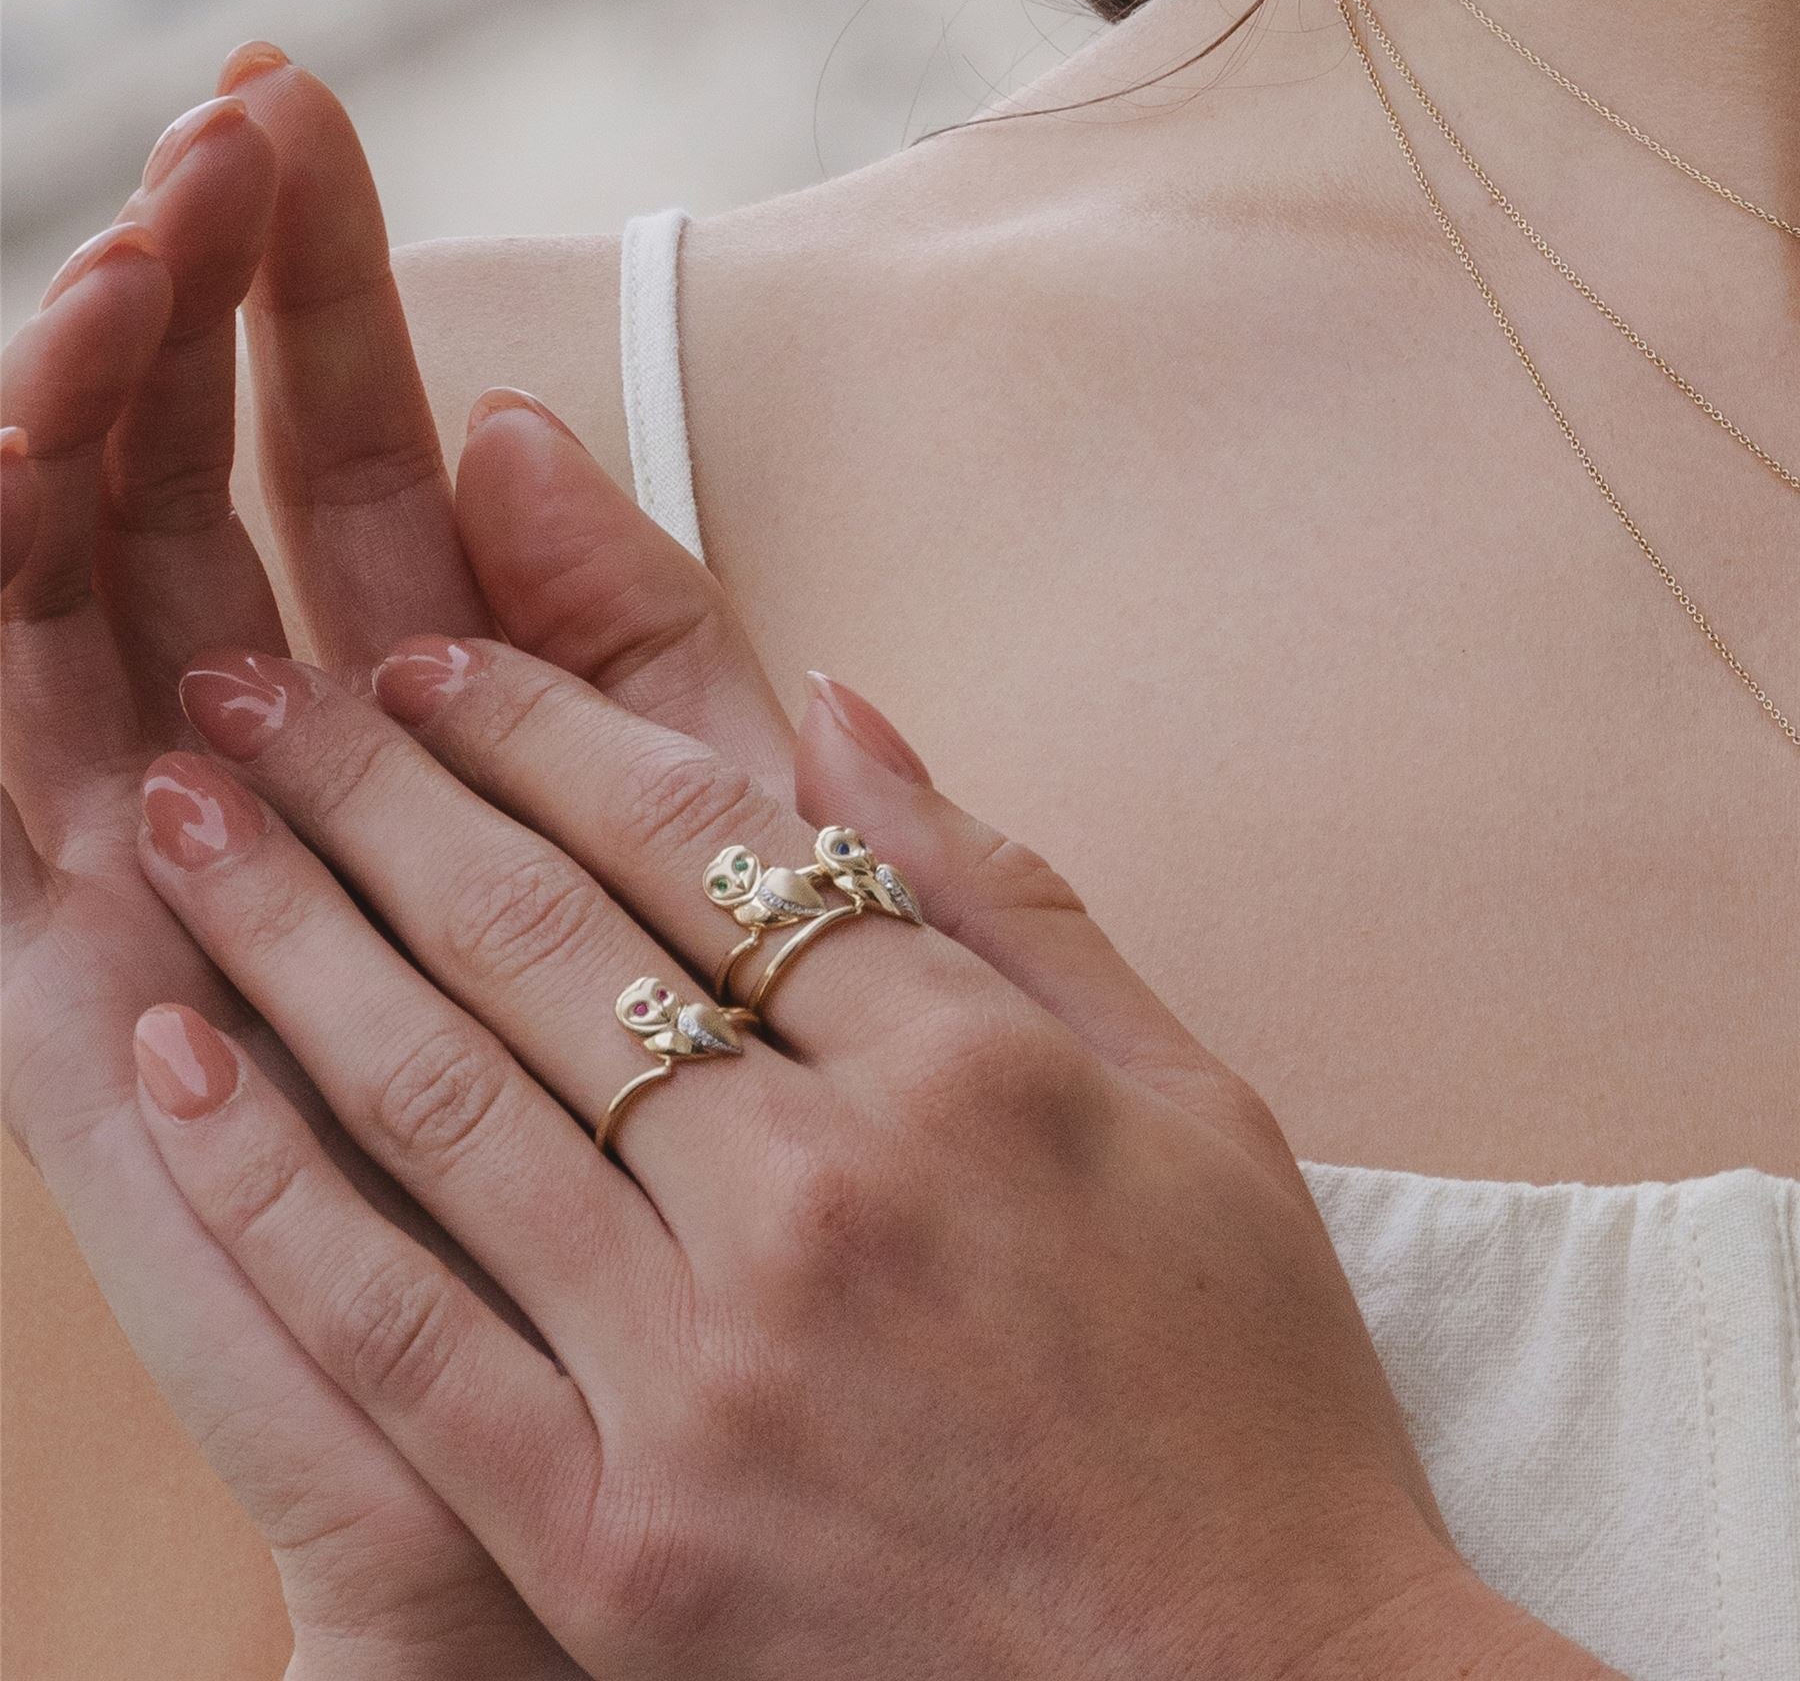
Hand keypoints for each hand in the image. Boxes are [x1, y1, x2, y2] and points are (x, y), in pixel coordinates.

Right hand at [1, 59, 575, 1677]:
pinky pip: (7, 768)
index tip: (305, 111)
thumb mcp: (707, 842)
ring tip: (116, 245)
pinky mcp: (96, 998)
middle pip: (213, 493)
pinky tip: (15, 456)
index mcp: (431, 737)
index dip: (327, 291)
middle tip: (216, 114)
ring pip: (93, 592)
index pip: (354, 463)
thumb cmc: (728, 1127)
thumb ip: (630, 643)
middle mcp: (283, 784)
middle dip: (204, 304)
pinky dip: (4, 607)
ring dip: (90, 409)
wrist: (682, 1413)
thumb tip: (519, 419)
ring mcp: (172, 881)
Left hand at [129, 400, 1617, 1677]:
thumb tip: (842, 716)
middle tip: (261, 689)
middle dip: (377, 784)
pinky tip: (177, 1068)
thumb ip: (1007, 895)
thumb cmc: (1244, 1398)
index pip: (702, 842)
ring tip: (186, 818)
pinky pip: (403, 1337)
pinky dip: (271, 1194)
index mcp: (966, 1071)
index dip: (546, 729)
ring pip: (443, 1098)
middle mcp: (820, 1194)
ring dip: (290, 934)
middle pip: (545, 937)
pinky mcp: (619, 1543)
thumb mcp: (1196, 1103)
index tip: (441, 662)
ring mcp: (706, 1374)